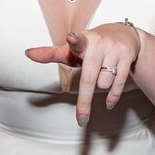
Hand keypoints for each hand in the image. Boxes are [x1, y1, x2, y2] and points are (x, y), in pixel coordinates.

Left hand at [25, 21, 141, 126]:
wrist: (123, 33)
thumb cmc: (92, 44)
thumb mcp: (72, 49)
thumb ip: (51, 54)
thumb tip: (27, 53)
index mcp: (83, 41)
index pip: (78, 41)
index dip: (74, 40)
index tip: (70, 37)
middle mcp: (99, 44)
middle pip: (89, 79)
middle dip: (85, 101)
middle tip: (81, 120)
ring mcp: (114, 50)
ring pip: (104, 83)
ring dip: (100, 86)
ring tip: (102, 74)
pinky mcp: (127, 57)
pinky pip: (118, 84)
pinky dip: (112, 97)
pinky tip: (108, 103)